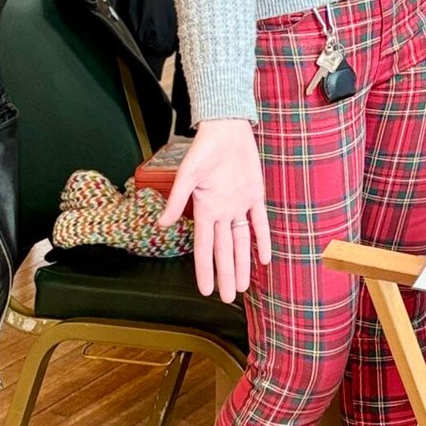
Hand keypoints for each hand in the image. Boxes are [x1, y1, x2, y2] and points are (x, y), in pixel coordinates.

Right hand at [160, 118, 270, 298]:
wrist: (226, 128)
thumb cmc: (203, 148)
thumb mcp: (188, 173)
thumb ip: (177, 198)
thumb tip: (161, 222)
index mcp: (204, 209)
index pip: (204, 247)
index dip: (205, 270)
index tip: (204, 291)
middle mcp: (222, 211)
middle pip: (224, 250)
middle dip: (226, 274)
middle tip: (228, 297)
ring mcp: (239, 204)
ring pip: (241, 241)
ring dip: (242, 262)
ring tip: (242, 286)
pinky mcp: (255, 194)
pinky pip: (259, 221)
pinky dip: (262, 239)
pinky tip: (264, 257)